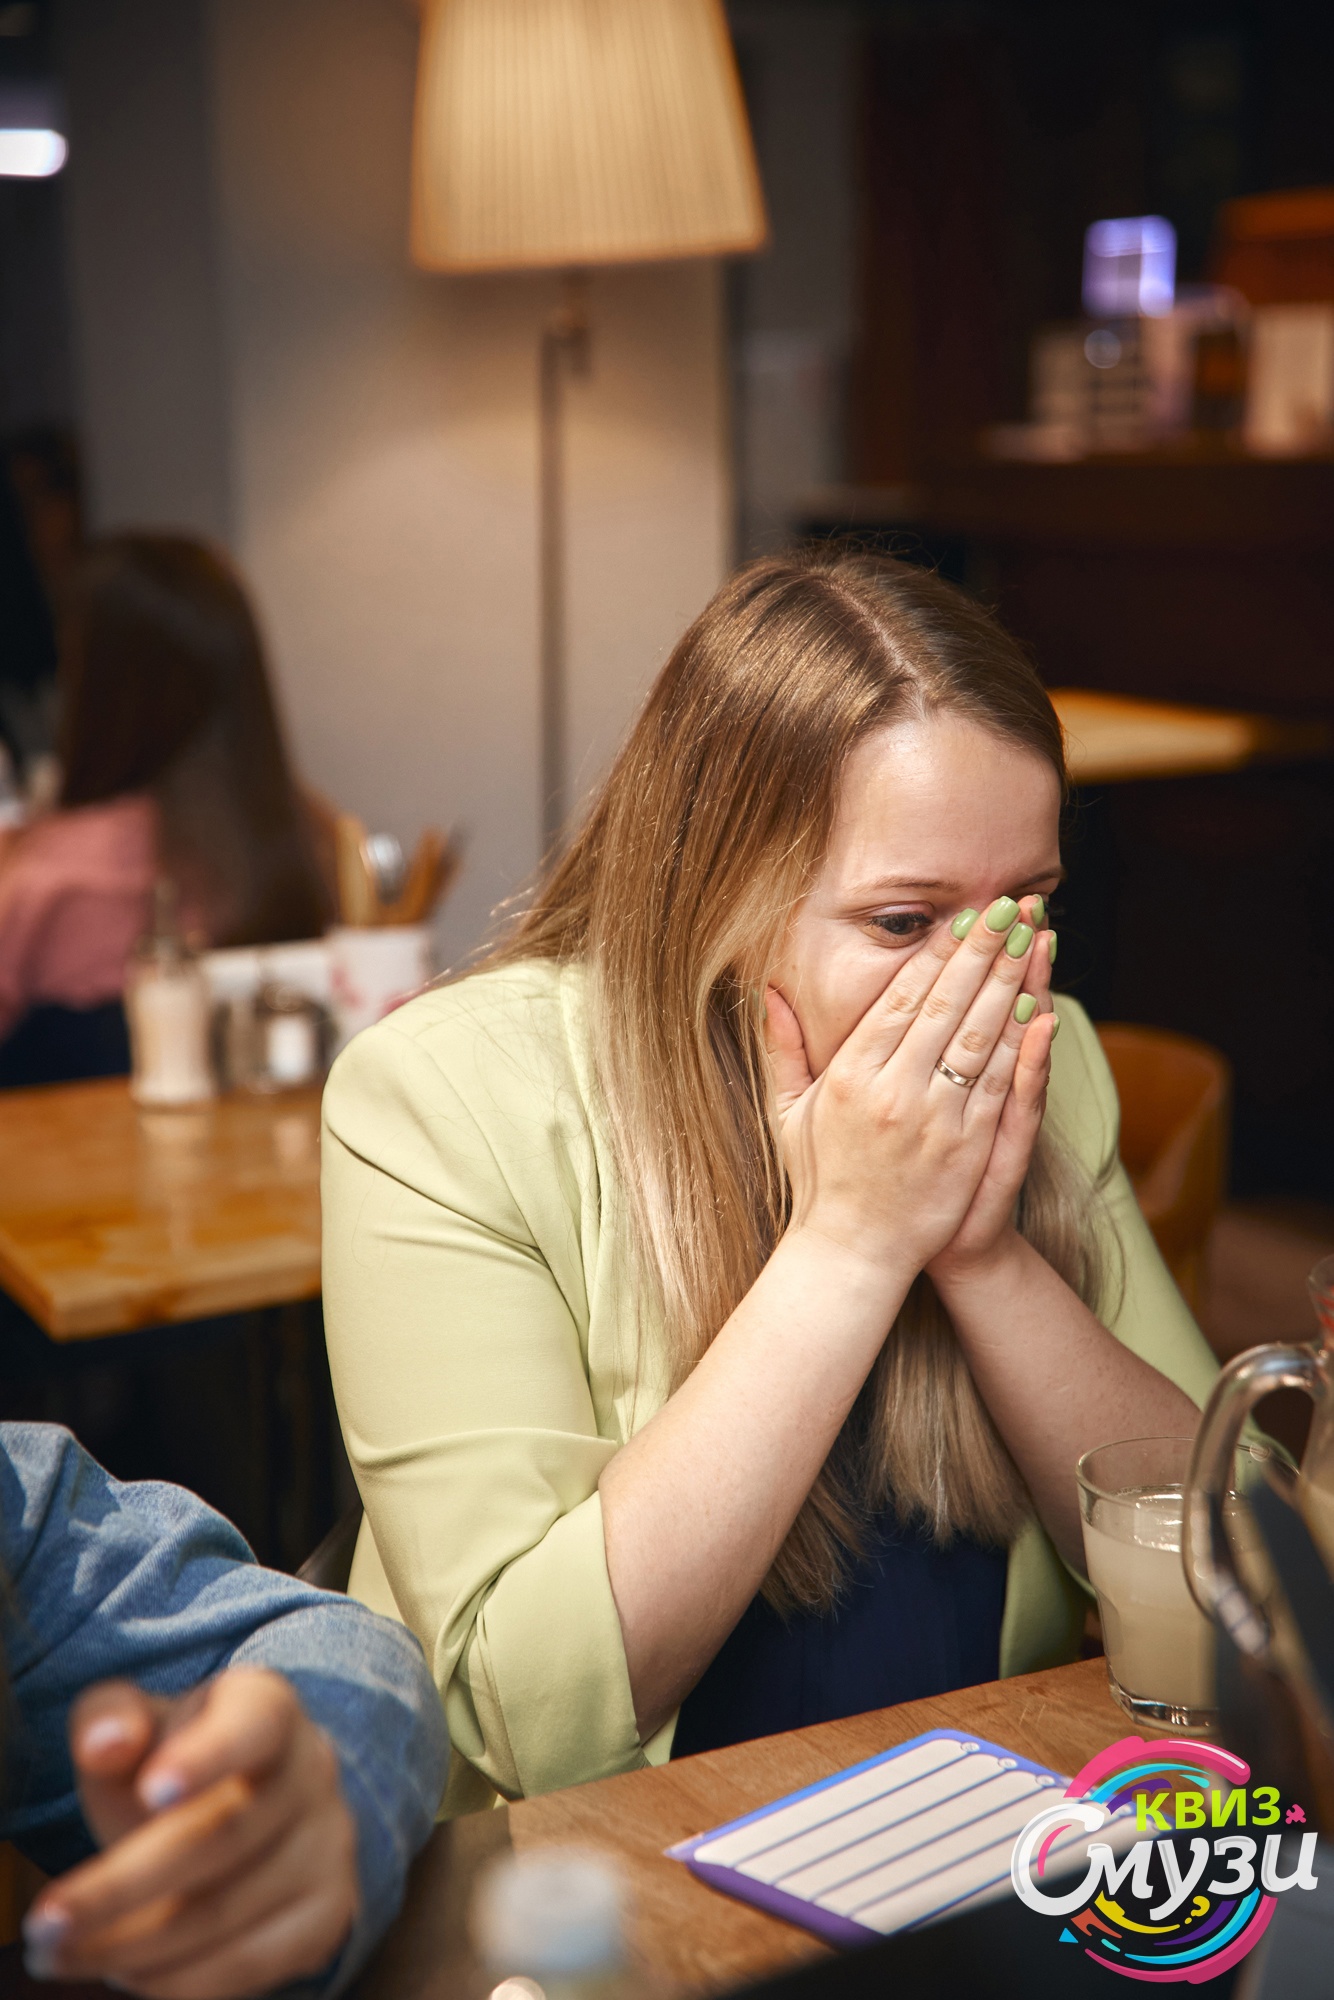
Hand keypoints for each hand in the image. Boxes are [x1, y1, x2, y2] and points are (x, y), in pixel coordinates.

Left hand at [23, 1668, 358, 1999]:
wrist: (244, 1809)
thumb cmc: (171, 1761)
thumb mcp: (134, 1725)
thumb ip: (109, 1718)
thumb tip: (105, 1744)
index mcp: (268, 1707)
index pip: (253, 1724)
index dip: (207, 1757)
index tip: (151, 1790)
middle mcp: (311, 1772)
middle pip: (222, 1835)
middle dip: (121, 1888)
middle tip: (46, 1922)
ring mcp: (327, 1847)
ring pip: (227, 1911)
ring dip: (130, 1947)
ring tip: (60, 1953)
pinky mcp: (325, 1916)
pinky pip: (248, 1965)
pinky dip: (175, 1979)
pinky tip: (122, 1971)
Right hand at [765, 895, 1048, 1280]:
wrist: (852, 1254)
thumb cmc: (818, 1180)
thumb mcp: (787, 1111)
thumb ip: (783, 1048)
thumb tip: (770, 992)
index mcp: (850, 1075)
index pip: (900, 998)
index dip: (936, 953)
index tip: (962, 916)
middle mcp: (893, 1091)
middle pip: (946, 1004)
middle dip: (982, 950)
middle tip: (1009, 905)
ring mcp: (934, 1120)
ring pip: (979, 1036)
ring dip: (1010, 981)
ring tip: (1033, 939)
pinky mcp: (967, 1149)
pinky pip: (999, 1084)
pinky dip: (1022, 1044)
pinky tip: (1039, 1006)